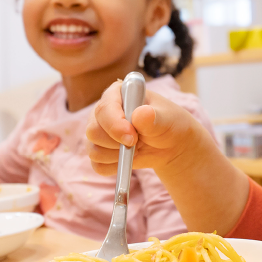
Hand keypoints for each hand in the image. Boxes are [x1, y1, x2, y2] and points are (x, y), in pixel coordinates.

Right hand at [87, 80, 208, 176]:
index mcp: (117, 93)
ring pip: (93, 150)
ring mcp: (98, 131)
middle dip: (116, 143)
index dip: (115, 126)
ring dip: (117, 156)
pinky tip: (129, 159)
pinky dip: (114, 167)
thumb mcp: (166, 119)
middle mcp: (103, 111)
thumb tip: (140, 114)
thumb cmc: (167, 124)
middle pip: (93, 131)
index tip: (133, 137)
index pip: (105, 108)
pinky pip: (97, 165)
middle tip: (138, 143)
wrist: (169, 143)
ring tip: (136, 148)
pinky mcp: (99, 150)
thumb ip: (153, 117)